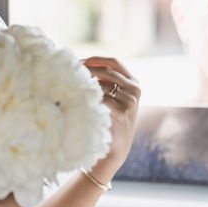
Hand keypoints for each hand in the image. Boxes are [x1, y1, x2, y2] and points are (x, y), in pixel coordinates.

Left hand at [83, 56, 140, 179]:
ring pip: (103, 85)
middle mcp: (135, 89)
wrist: (114, 146)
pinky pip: (102, 99)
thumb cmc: (107, 118)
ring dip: (87, 86)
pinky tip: (82, 103)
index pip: (114, 62)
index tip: (80, 61)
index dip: (96, 59)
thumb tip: (79, 63)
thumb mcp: (109, 96)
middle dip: (88, 70)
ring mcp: (131, 101)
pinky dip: (90, 99)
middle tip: (73, 73)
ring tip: (74, 89)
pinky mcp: (124, 112)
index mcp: (133, 82)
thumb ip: (102, 80)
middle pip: (107, 71)